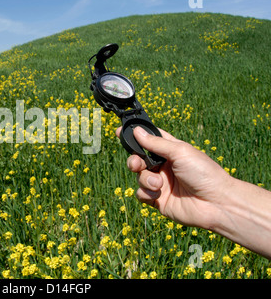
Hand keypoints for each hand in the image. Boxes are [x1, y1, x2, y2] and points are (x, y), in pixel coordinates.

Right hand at [116, 126, 232, 229]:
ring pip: (139, 177)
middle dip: (133, 160)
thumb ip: (155, 143)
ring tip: (159, 184)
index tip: (119, 132)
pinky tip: (158, 195)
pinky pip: (141, 194)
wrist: (215, 203)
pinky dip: (146, 193)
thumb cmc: (203, 173)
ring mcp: (160, 183)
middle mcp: (163, 166)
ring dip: (145, 179)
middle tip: (137, 164)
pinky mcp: (157, 200)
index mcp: (170, 151)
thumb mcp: (180, 151)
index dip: (135, 135)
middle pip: (138, 159)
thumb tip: (136, 130)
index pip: (149, 140)